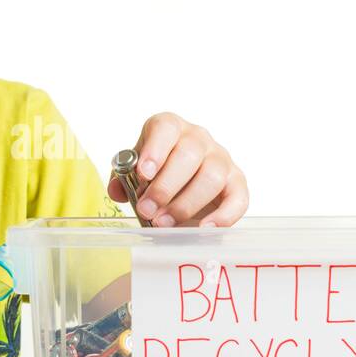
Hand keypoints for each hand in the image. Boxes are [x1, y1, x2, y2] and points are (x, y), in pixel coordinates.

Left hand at [108, 112, 247, 226]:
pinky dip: (222, 216)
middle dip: (165, 187)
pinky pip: (237, 198)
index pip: (166, 128)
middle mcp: (199, 139)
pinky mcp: (237, 183)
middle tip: (147, 210)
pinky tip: (203, 229)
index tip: (143, 174)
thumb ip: (124, 179)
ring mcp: (221, 159)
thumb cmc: (159, 175)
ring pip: (211, 176)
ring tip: (164, 223)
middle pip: (189, 154)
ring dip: (185, 203)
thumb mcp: (137, 172)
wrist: (185, 186)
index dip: (154, 150)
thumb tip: (118, 191)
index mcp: (171, 129)